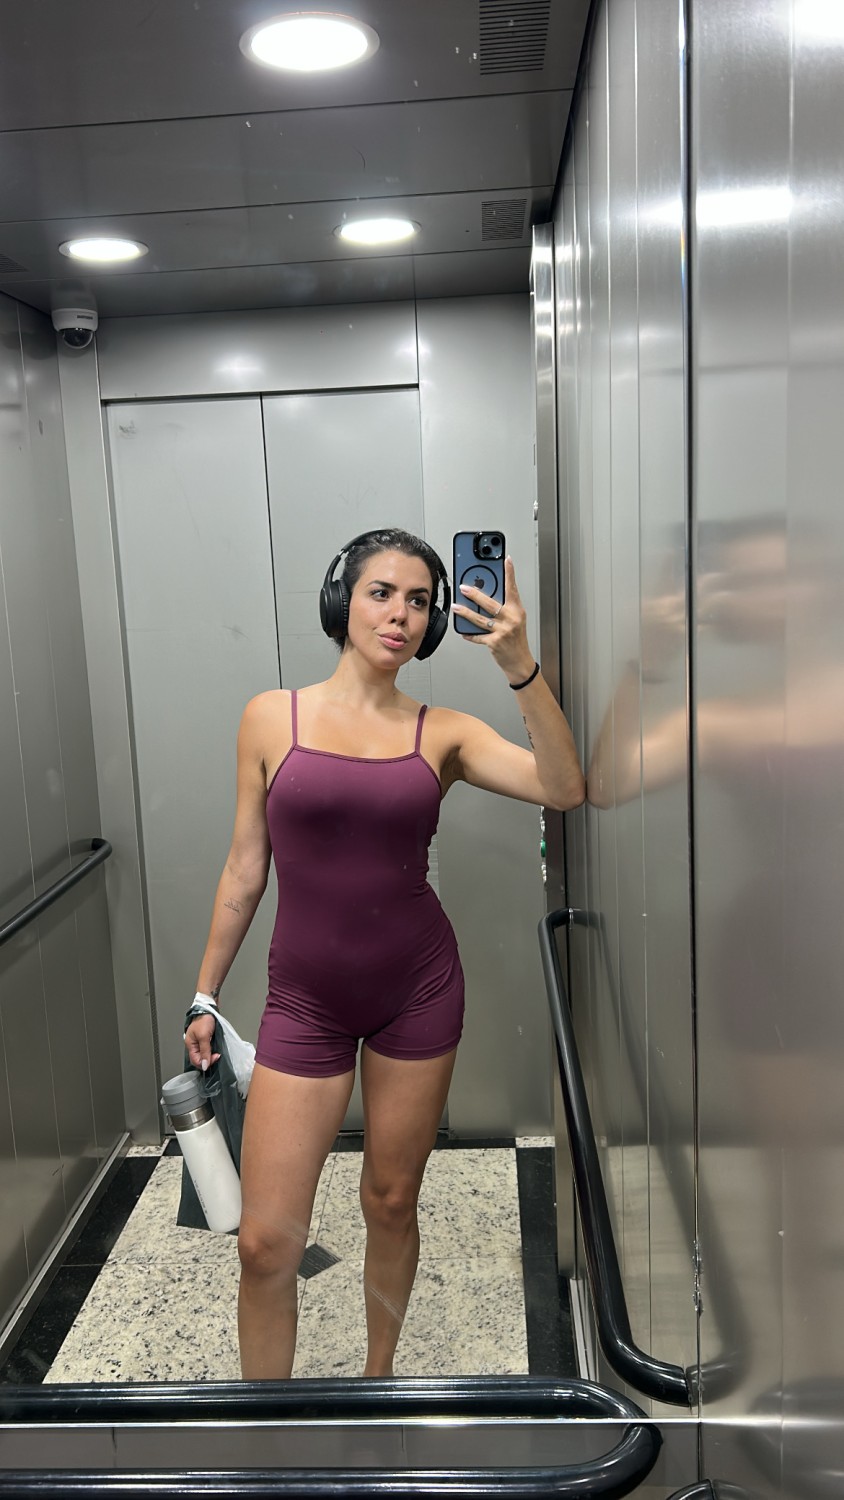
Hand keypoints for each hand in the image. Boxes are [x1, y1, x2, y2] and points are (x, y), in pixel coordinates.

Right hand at [185, 1015, 220, 1072]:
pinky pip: (208, 1048)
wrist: (209, 1008)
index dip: (205, 1062)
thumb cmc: (204, 1019)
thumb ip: (204, 1051)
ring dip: (211, 1055)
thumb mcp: (204, 1036)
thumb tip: (204, 1065)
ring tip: (217, 1052)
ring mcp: (199, 1041)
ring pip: (204, 1054)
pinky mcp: (205, 1038)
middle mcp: (194, 1044)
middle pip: (200, 1059)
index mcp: (190, 1044)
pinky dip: (212, 1050)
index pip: (195, 1061)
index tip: (214, 1058)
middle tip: (217, 1055)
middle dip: (209, 1059)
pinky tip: (216, 1048)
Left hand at [452, 555, 534, 681]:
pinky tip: (462, 631)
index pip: (513, 589)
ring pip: (480, 619)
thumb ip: (505, 607)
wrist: (520, 661)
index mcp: (517, 610)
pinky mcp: (495, 643)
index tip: (507, 560)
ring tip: (457, 606)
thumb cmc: (517, 639)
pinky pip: (478, 636)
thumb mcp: (516, 620)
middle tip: (464, 587)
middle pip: (490, 604)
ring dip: (466, 612)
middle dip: (475, 595)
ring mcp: (503, 631)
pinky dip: (469, 634)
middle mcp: (511, 619)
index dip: (510, 573)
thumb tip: (487, 595)